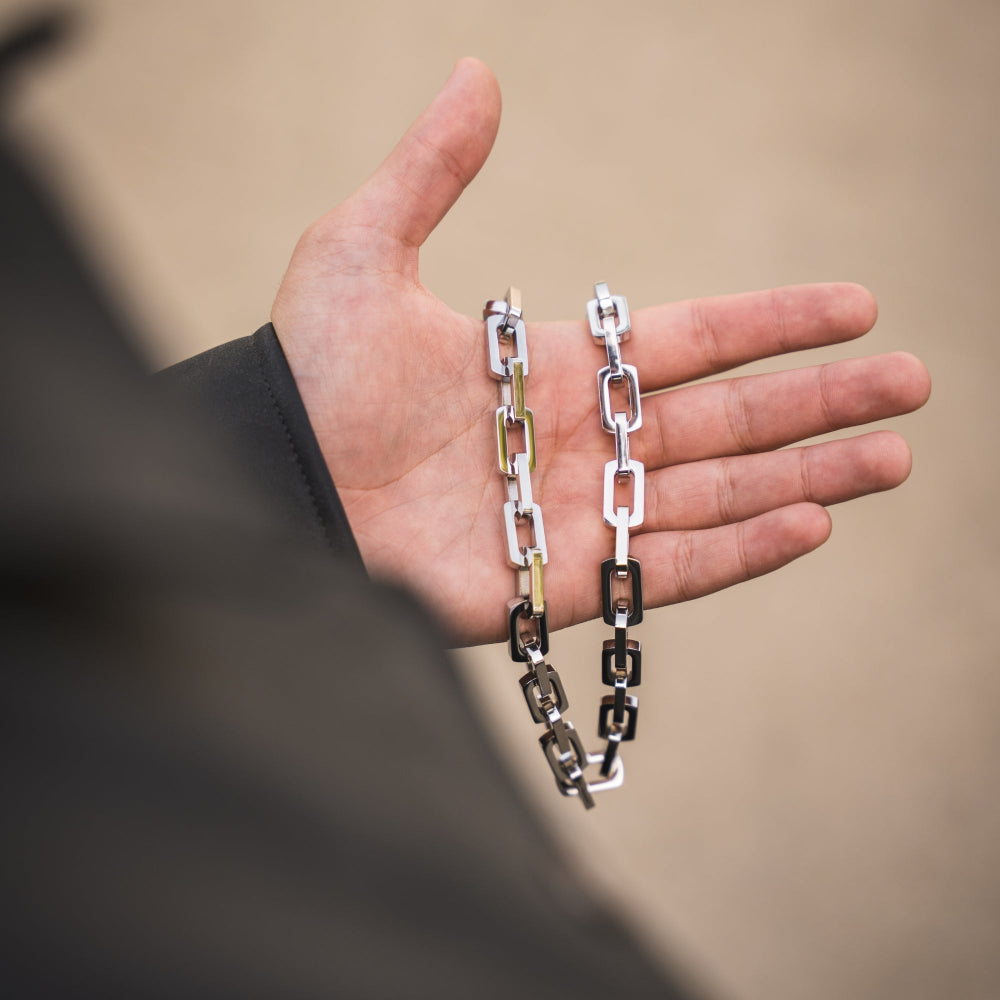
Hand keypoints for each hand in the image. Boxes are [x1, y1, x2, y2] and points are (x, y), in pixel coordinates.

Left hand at [271, 59, 929, 645]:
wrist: (266, 481)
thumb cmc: (303, 373)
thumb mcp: (364, 249)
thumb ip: (430, 169)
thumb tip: (480, 73)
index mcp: (552, 367)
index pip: (687, 343)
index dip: (770, 324)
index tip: (855, 307)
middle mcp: (577, 441)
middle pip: (723, 421)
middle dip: (817, 404)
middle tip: (910, 386)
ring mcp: (572, 514)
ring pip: (713, 497)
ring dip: (804, 478)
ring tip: (889, 460)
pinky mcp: (552, 583)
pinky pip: (662, 567)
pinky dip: (737, 550)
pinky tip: (808, 523)